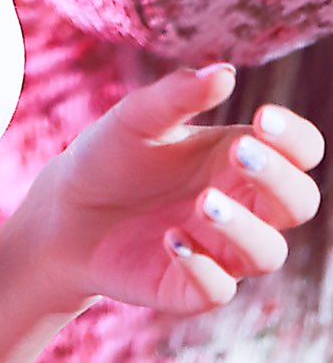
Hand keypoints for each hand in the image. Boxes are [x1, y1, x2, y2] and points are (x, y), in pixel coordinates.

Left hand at [24, 62, 323, 318]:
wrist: (62, 211)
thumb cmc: (108, 157)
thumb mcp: (136, 118)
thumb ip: (177, 95)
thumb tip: (224, 71)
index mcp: (237, 156)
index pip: (301, 151)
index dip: (296, 138)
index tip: (264, 117)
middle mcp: (242, 205)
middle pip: (300, 202)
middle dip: (278, 178)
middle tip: (238, 153)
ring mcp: (221, 250)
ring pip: (269, 252)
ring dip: (244, 227)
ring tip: (205, 201)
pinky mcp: (190, 287)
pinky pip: (218, 290)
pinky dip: (203, 268)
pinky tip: (170, 239)